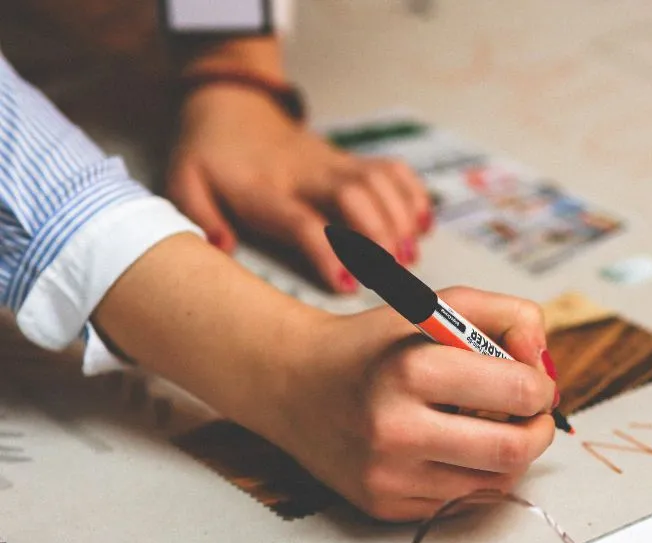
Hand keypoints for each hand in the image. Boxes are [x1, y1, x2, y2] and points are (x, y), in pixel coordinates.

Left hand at [166, 84, 431, 291]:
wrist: (233, 105)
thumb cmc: (211, 157)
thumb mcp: (185, 184)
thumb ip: (199, 217)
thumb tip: (222, 246)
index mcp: (264, 188)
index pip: (302, 220)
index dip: (328, 252)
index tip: (347, 284)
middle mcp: (306, 174)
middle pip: (354, 196)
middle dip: (379, 235)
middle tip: (392, 273)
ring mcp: (333, 163)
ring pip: (379, 182)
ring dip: (401, 219)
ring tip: (409, 257)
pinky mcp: (351, 159)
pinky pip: (393, 170)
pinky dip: (414, 195)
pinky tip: (422, 225)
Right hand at [275, 287, 558, 520]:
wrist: (295, 385)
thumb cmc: (375, 345)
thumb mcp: (438, 307)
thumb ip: (508, 316)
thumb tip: (544, 366)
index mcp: (410, 370)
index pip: (518, 392)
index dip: (541, 386)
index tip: (535, 381)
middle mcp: (395, 429)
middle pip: (513, 450)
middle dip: (539, 430)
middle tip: (533, 415)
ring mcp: (388, 476)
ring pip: (495, 483)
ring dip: (510, 456)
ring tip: (490, 426)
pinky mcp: (384, 507)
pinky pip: (462, 502)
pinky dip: (475, 476)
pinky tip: (456, 449)